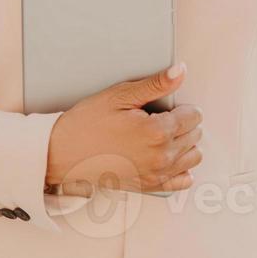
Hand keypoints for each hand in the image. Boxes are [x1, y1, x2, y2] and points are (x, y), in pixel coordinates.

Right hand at [44, 62, 203, 195]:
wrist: (61, 153)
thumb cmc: (87, 122)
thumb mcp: (120, 96)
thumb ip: (156, 84)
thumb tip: (180, 71)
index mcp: (157, 131)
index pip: (194, 116)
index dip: (182, 106)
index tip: (166, 105)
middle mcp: (161, 156)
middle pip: (195, 135)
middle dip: (184, 123)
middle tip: (160, 117)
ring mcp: (155, 174)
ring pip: (192, 157)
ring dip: (185, 144)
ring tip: (163, 134)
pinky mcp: (147, 186)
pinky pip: (181, 181)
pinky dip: (181, 168)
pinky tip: (166, 156)